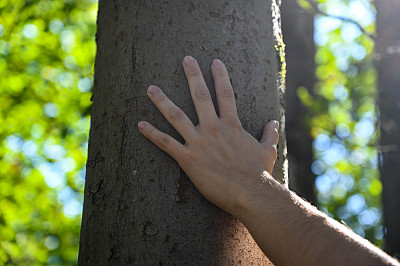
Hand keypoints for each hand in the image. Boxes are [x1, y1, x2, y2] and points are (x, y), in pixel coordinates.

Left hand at [138, 56, 278, 215]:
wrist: (250, 193)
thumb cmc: (259, 173)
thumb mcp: (268, 151)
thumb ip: (270, 135)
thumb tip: (274, 123)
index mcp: (232, 125)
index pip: (226, 94)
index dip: (220, 76)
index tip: (214, 62)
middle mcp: (213, 128)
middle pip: (200, 96)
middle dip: (193, 76)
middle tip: (186, 59)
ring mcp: (199, 142)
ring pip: (176, 116)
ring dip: (162, 101)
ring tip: (151, 88)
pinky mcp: (188, 158)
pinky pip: (166, 143)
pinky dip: (152, 134)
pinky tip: (140, 124)